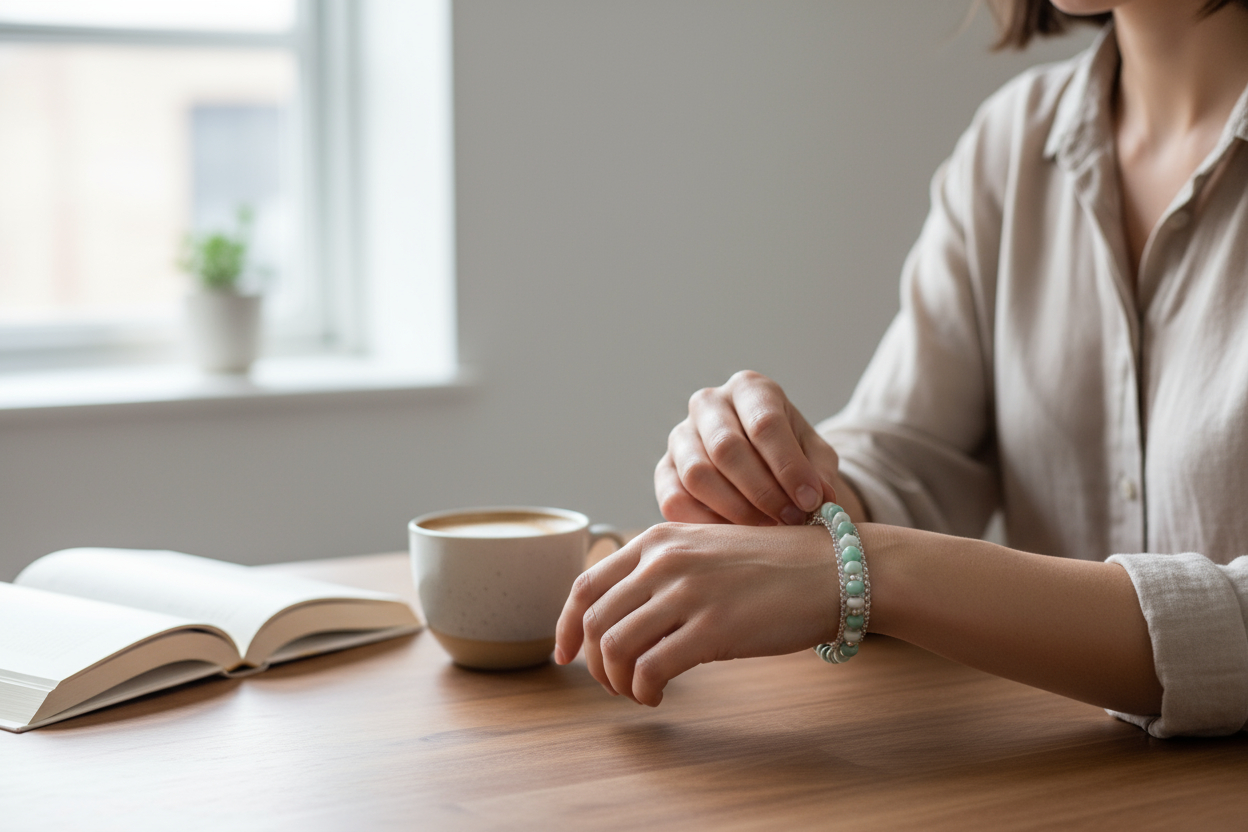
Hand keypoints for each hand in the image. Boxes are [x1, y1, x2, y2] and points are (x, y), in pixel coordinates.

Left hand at [554, 522, 839, 705]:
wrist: (837, 570)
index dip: (565, 625)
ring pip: (614, 647)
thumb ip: (666, 568)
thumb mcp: (709, 548)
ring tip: (638, 693)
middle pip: (593, 621)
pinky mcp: (713, 628)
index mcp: (660, 538)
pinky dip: (643, 691)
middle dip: (593, 664)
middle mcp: (665, 560)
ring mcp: (688, 592)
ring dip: (617, 682)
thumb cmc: (777, 566)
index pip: (587, 584)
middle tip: (612, 685)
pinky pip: (650, 670)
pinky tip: (659, 696)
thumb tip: (625, 613)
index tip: (564, 655)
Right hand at [655, 370, 857, 525]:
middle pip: (727, 448)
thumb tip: (822, 500)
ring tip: (768, 530)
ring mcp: (680, 436)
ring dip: (736, 510)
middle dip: (763, 492)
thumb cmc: (790, 454)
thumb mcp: (815, 456)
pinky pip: (675, 500)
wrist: (762, 462)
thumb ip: (819, 473)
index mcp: (749, 389)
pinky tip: (736, 535)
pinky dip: (706, 524)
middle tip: (790, 520)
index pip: (764, 423)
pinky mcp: (664, 471)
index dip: (788, 466)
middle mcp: (708, 404)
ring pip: (698, 475)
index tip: (811, 501)